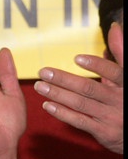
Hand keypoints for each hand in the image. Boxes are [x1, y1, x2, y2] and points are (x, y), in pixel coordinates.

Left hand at [35, 25, 122, 154]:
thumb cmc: (127, 98)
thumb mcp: (126, 77)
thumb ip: (120, 53)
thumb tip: (114, 28)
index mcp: (126, 84)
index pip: (114, 73)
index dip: (97, 65)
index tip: (76, 58)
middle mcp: (119, 100)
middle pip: (89, 88)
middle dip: (64, 79)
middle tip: (43, 71)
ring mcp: (110, 117)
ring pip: (81, 104)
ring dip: (58, 94)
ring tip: (39, 86)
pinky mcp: (103, 131)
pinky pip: (80, 121)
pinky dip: (63, 113)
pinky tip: (47, 105)